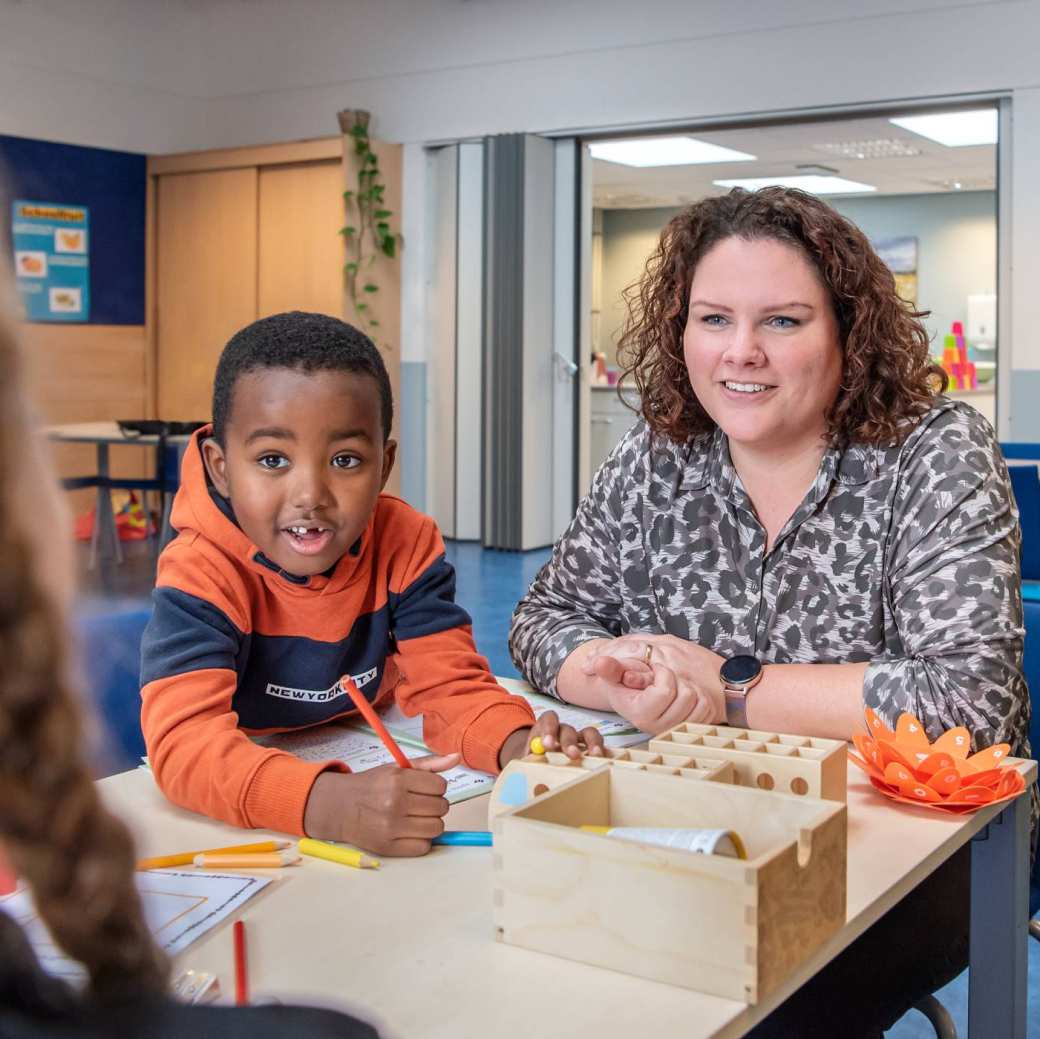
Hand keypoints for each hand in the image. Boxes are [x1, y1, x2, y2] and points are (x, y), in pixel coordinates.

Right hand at [303, 753, 459, 855]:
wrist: (340, 807)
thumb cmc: (372, 785)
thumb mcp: (397, 768)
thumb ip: (429, 764)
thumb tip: (456, 758)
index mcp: (398, 780)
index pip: (440, 786)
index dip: (436, 787)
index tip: (424, 789)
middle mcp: (395, 803)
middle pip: (441, 808)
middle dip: (434, 805)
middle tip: (418, 804)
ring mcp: (391, 827)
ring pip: (436, 828)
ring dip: (430, 823)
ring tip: (415, 817)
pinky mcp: (388, 847)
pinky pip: (424, 847)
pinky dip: (421, 840)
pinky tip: (409, 831)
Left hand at [498, 712, 605, 766]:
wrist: (537, 764)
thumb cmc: (532, 761)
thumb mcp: (524, 760)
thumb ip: (523, 762)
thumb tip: (523, 771)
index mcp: (545, 728)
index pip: (548, 720)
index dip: (549, 729)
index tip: (547, 745)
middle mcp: (563, 730)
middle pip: (568, 729)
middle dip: (570, 741)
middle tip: (572, 755)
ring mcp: (579, 738)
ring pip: (588, 733)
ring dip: (592, 743)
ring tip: (596, 755)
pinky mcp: (591, 748)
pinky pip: (600, 746)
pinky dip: (604, 751)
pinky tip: (607, 760)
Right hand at [585, 634, 726, 728]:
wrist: (643, 692)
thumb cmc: (630, 680)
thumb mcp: (619, 671)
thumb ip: (611, 667)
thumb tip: (598, 662)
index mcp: (639, 713)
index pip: (665, 691)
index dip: (663, 673)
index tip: (655, 668)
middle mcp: (657, 727)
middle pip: (686, 695)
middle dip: (677, 678)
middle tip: (665, 677)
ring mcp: (675, 730)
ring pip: (699, 701)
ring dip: (689, 686)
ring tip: (674, 686)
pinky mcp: (691, 728)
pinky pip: (707, 708)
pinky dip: (700, 696)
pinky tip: (685, 694)